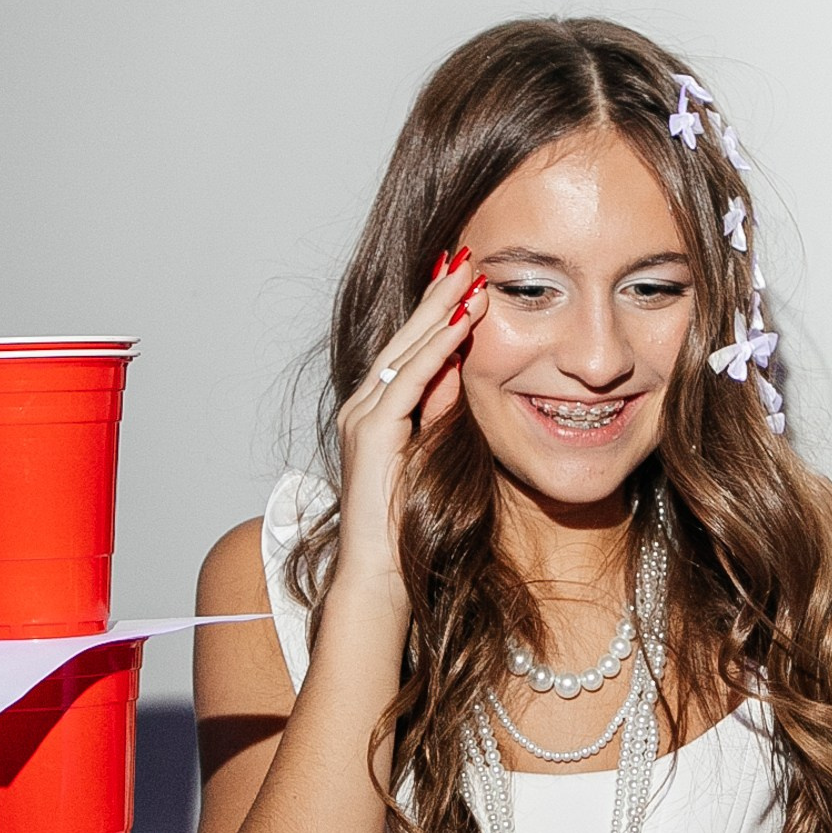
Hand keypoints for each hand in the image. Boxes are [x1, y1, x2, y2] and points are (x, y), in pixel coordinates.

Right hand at [333, 253, 488, 587]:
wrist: (382, 574)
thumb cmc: (412, 525)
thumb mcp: (437, 453)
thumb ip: (442, 411)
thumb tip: (460, 369)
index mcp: (377, 412)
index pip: (411, 350)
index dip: (437, 312)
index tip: (468, 280)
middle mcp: (362, 407)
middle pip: (405, 339)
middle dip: (438, 295)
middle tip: (467, 257)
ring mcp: (362, 419)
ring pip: (406, 351)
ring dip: (440, 311)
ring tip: (469, 276)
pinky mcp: (371, 434)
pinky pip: (409, 381)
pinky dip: (437, 350)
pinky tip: (461, 325)